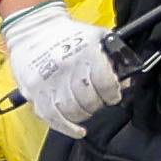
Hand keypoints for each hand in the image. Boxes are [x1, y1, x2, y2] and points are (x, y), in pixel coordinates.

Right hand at [3, 0, 122, 137]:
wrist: (33, 30)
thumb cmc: (70, 34)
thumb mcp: (98, 37)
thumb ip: (115, 57)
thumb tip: (126, 81)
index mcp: (85, 52)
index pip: (105, 83)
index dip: (113, 93)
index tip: (114, 95)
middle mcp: (66, 68)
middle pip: (89, 100)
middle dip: (99, 103)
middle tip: (100, 100)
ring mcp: (48, 82)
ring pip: (72, 111)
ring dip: (84, 114)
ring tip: (87, 108)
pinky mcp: (34, 92)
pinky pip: (52, 118)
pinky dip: (67, 128)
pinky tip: (78, 130)